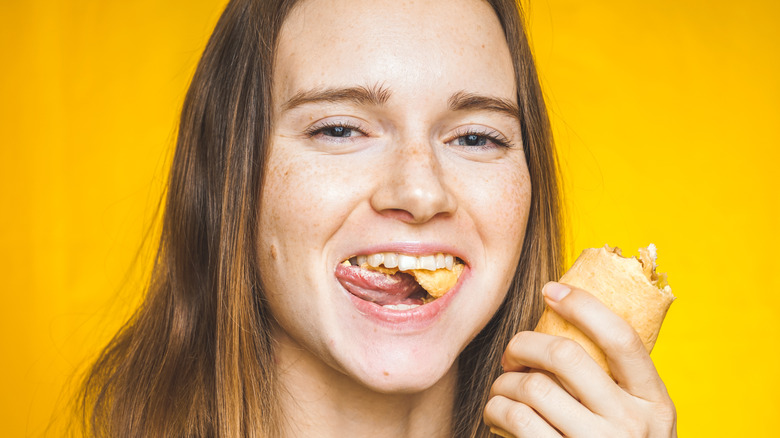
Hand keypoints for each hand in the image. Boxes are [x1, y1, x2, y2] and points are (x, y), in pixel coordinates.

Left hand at [483, 282, 676, 436]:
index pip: (622, 338)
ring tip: (501, 392)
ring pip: (531, 388)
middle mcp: (632, 426)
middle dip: (524, 345)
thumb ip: (616, 383)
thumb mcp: (637, 420)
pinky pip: (514, 420)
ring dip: (503, 383)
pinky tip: (497, 415)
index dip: (583, 305)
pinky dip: (495, 410)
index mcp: (656, 404)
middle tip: (512, 356)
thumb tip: (567, 318)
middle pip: (563, 355)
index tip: (552, 290)